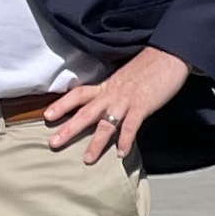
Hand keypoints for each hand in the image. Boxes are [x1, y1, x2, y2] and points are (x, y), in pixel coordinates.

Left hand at [45, 46, 193, 164]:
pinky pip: (131, 126)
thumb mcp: (124, 77)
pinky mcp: (142, 106)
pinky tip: (121, 154)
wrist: (168, 56)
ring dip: (96, 142)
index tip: (47, 115)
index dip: (62, 104)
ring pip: (106, 124)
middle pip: (86, 113)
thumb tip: (105, 105)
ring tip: (87, 159)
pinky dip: (126, 141)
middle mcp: (111, 94)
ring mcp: (126, 101)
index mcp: (106, 86)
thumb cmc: (148, 66)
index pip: (79, 94)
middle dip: (68, 129)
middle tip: (53, 143)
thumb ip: (113, 92)